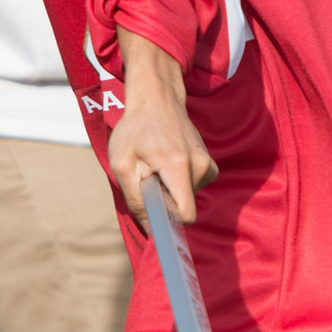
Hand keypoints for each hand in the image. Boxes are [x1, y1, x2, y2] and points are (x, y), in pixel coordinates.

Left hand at [109, 31, 215, 221]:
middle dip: (164, 203)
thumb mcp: (122, 165)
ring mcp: (208, 165)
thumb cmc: (135, 131)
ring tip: (155, 168)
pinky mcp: (209, 166)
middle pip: (184, 208)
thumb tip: (152, 230)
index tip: (154, 218)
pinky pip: (192, 190)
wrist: (157, 101)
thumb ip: (136, 200)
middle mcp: (200, 166)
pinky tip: (166, 166)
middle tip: (147, 179)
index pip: (186, 214)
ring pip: (187, 199)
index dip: (168, 222)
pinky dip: (177, 184)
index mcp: (179, 166)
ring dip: (169, 192)